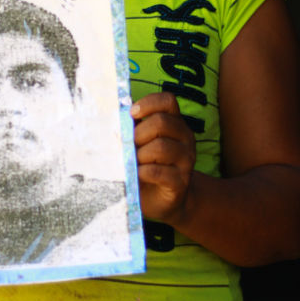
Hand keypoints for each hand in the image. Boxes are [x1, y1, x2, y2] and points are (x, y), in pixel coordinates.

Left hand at [131, 92, 195, 222]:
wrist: (160, 200)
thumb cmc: (145, 165)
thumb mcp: (139, 143)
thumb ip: (131, 129)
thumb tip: (113, 117)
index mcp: (175, 123)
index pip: (168, 100)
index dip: (148, 103)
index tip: (131, 114)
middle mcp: (185, 137)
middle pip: (162, 122)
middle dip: (139, 133)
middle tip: (129, 146)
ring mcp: (186, 160)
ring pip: (161, 147)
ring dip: (140, 154)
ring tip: (134, 162)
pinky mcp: (181, 181)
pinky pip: (160, 172)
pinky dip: (143, 172)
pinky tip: (138, 174)